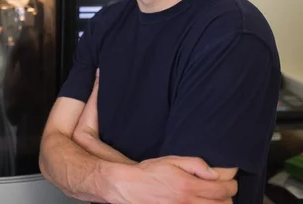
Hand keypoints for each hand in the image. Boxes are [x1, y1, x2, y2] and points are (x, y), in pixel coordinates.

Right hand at [112, 156, 237, 203]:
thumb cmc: (150, 172)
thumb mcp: (171, 161)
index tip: (231, 181)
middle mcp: (188, 202)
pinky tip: (202, 203)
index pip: (223, 190)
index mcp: (188, 185)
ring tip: (214, 198)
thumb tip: (215, 173)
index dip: (232, 185)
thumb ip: (195, 164)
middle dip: (227, 197)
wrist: (129, 186)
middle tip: (223, 190)